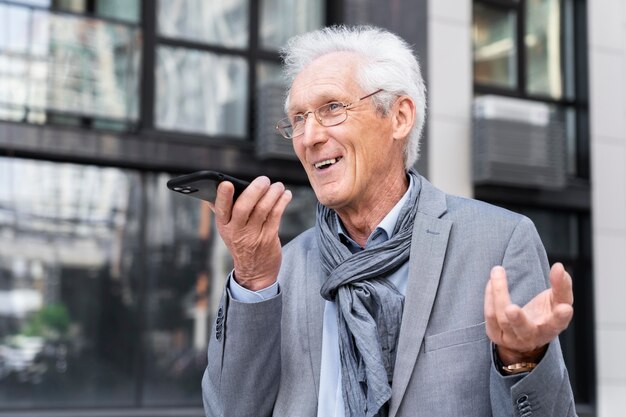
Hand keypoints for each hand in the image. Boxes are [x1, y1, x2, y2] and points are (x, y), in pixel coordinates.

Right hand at [209, 176, 291, 290]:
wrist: (254, 271)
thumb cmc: (241, 243)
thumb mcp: (228, 230)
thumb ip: (223, 210)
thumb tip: (216, 187)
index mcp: (224, 225)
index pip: (221, 209)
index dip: (223, 196)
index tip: (227, 184)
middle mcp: (236, 230)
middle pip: (243, 207)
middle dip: (255, 189)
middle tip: (264, 180)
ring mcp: (253, 235)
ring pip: (263, 209)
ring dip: (273, 193)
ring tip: (278, 186)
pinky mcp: (269, 237)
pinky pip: (276, 215)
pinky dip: (282, 202)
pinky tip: (285, 195)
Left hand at [484, 263, 573, 363]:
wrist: (525, 337)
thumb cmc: (545, 315)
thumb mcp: (558, 302)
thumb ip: (562, 285)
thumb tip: (559, 267)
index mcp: (551, 328)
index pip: (557, 323)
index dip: (560, 317)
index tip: (565, 308)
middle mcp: (531, 336)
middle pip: (523, 328)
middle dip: (517, 319)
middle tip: (511, 309)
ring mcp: (512, 338)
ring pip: (501, 318)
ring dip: (498, 292)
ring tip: (498, 270)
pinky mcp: (496, 335)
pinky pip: (490, 315)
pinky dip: (490, 296)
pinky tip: (492, 281)